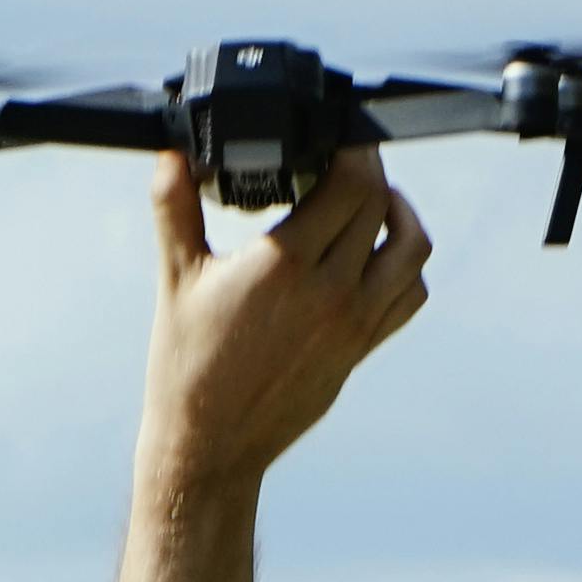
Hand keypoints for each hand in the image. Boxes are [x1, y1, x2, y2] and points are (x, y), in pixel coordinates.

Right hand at [137, 142, 430, 495]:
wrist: (209, 445)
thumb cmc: (186, 365)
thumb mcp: (176, 278)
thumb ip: (175, 208)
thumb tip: (169, 154)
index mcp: (286, 264)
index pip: (353, 181)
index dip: (352, 147)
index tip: (335, 135)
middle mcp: (331, 291)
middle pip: (381, 203)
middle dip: (367, 170)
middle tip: (340, 161)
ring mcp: (354, 323)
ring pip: (412, 248)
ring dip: (399, 214)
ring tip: (370, 202)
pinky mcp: (360, 349)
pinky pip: (408, 296)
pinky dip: (403, 266)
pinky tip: (374, 255)